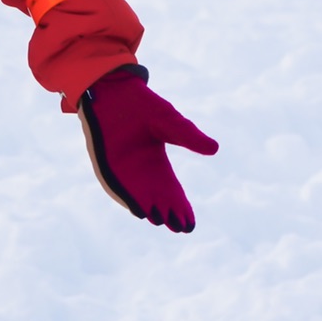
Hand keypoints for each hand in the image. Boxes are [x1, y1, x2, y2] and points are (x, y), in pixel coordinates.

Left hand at [77, 65, 216, 231]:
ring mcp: (123, 170)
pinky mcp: (107, 165)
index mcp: (156, 163)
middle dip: (169, 213)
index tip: (190, 222)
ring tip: (165, 222)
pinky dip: (129, 200)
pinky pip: (117, 187)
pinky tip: (141, 210)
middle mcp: (140, 171)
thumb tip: (214, 149)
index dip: (180, 206)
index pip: (171, 190)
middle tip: (182, 228)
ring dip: (150, 210)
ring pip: (138, 197)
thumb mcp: (171, 123)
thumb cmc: (142, 106)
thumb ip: (190, 137)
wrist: (114, 92)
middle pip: (157, 198)